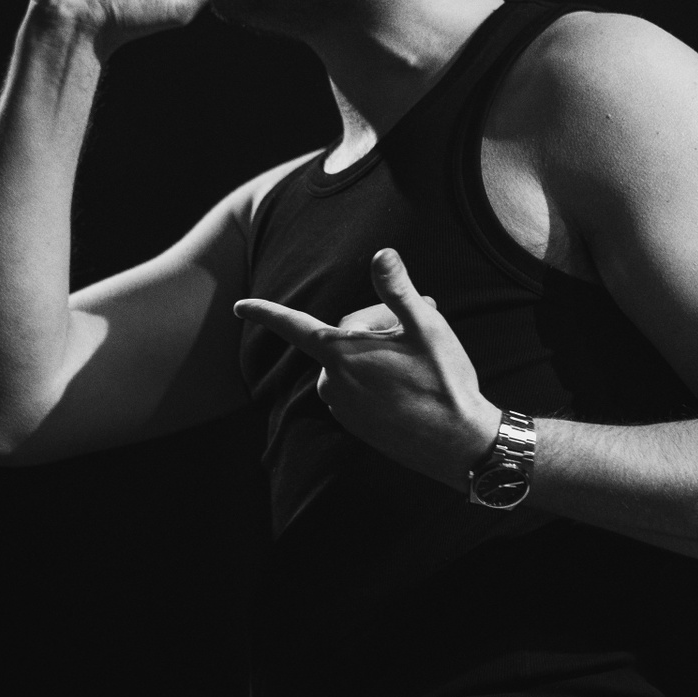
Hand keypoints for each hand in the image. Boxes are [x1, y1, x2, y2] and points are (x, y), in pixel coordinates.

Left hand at [233, 249, 501, 489]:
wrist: (458, 442)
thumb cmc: (443, 382)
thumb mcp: (427, 327)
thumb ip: (398, 290)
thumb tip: (381, 254)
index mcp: (343, 355)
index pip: (295, 326)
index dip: (266, 313)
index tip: (240, 306)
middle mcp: (333, 383)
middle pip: (343, 336)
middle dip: (377, 323)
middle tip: (421, 321)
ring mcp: (343, 407)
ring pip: (351, 363)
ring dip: (378, 351)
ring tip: (420, 354)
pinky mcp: (357, 424)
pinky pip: (358, 387)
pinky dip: (378, 376)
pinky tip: (411, 380)